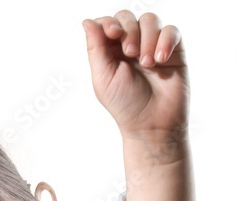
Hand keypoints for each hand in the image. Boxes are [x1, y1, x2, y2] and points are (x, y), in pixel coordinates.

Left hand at [82, 11, 188, 143]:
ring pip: (150, 19)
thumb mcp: (103, 78)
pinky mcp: (173, 50)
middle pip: (128, 16)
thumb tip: (88, 21)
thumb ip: (95, 48)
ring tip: (147, 64)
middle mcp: (131, 45)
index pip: (108, 22)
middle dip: (129, 30)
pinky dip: (165, 41)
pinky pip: (171, 30)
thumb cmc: (125, 105)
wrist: (153, 123)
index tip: (113, 34)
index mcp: (111, 51)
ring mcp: (152, 45)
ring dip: (147, 38)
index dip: (110, 22)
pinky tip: (160, 61)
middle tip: (130, 54)